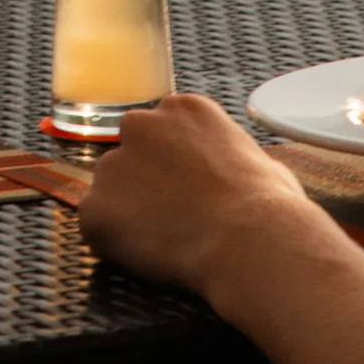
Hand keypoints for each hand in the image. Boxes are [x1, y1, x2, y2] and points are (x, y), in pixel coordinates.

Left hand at [70, 91, 316, 303]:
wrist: (248, 241)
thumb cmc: (269, 208)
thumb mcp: (264, 163)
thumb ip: (234, 158)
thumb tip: (242, 173)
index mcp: (183, 109)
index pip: (162, 133)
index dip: (173, 166)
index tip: (188, 190)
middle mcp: (140, 126)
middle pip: (130, 155)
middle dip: (143, 183)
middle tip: (173, 215)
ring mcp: (112, 165)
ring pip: (110, 192)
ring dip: (128, 213)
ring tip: (167, 240)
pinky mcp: (94, 208)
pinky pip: (96, 227)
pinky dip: (115, 243)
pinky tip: (150, 254)